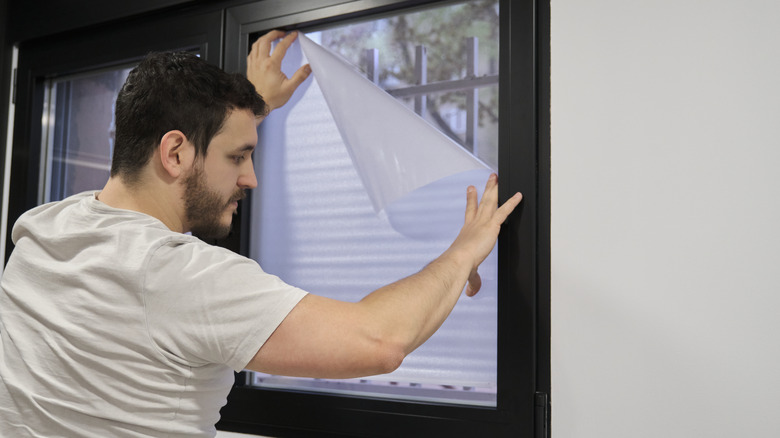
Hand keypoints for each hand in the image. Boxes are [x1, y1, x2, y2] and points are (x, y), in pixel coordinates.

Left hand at [247, 30, 311, 110]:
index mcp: (271, 65)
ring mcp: (254, 64)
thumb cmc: (272, 98)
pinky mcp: (250, 68)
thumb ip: (300, 76)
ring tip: (271, 37)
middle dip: (274, 33)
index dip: (289, 38)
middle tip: (281, 33)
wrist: (258, 105)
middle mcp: (261, 62)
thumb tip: (308, 67)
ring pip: (256, 44)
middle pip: (265, 40)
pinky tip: (260, 48)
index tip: (293, 35)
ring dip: (264, 38)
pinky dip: (256, 46)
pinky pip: (251, 52)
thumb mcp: (290, 88)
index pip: (281, 46)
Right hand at [453, 174, 521, 295]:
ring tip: (498, 177)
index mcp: (467, 231)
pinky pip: (504, 211)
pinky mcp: (492, 225)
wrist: (458, 262)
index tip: (471, 189)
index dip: (471, 200)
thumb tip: (472, 292)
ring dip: (495, 189)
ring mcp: (483, 222)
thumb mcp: (469, 272)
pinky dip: (512, 203)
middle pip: (482, 202)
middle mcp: (474, 223)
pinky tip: (519, 195)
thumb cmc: (459, 266)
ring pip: (491, 202)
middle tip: (490, 178)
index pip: (470, 212)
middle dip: (486, 189)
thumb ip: (473, 281)